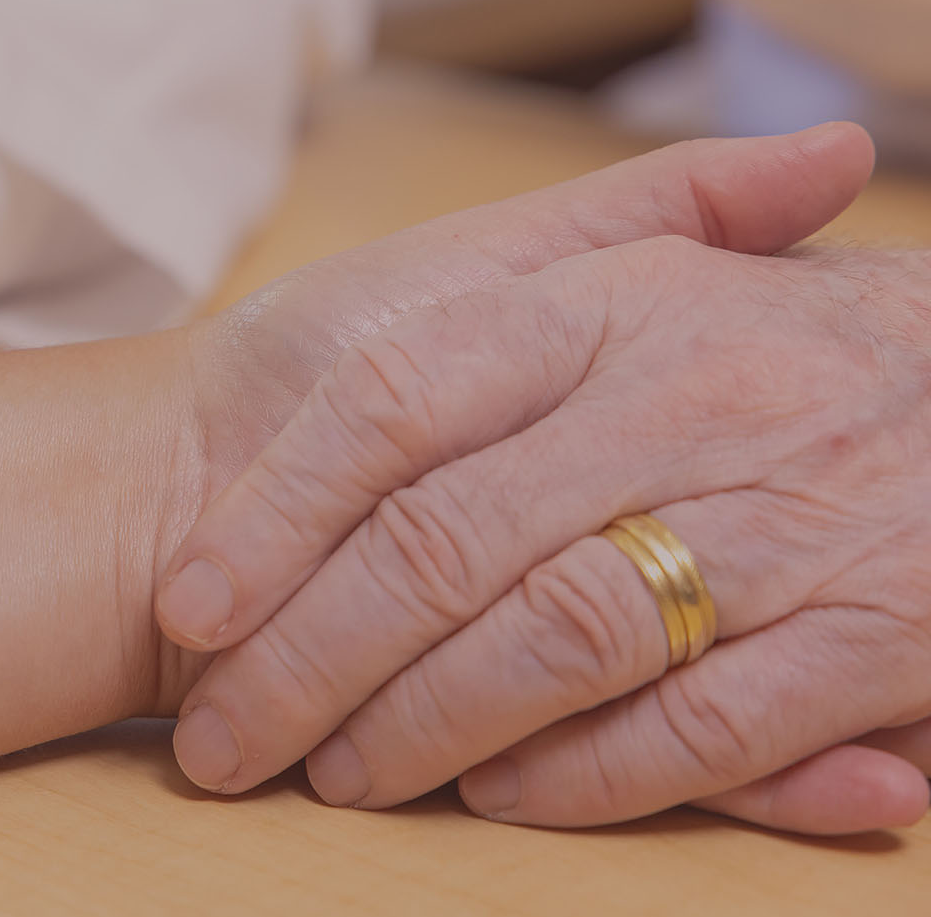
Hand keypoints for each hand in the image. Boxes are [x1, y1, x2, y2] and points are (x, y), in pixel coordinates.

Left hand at [163, 221, 930, 834]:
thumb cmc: (747, 335)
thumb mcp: (640, 259)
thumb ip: (524, 262)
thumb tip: (408, 283)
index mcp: (608, 306)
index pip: (394, 405)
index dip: (276, 516)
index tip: (191, 606)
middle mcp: (693, 399)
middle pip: (447, 541)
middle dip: (311, 660)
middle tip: (226, 739)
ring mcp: (790, 518)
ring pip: (558, 636)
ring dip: (423, 726)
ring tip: (336, 774)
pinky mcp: (882, 631)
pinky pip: (706, 722)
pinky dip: (587, 773)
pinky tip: (498, 794)